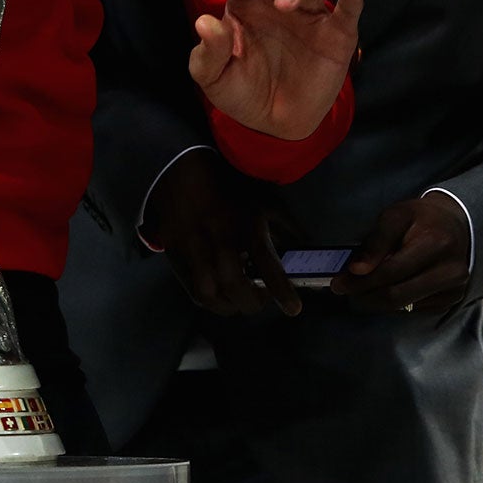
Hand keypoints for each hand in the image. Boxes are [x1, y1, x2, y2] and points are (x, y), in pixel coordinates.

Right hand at [141, 148, 299, 316]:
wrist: (183, 174)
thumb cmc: (229, 189)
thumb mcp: (263, 201)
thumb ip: (287, 226)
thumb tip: (308, 246)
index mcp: (245, 222)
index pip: (266, 263)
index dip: (281, 290)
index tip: (294, 309)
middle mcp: (220, 237)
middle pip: (235, 284)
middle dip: (252, 302)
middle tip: (261, 300)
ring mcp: (193, 247)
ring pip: (209, 293)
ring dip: (229, 305)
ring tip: (239, 301)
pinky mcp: (175, 255)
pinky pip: (191, 289)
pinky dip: (209, 300)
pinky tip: (220, 294)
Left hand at [189, 0, 361, 138]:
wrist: (273, 124)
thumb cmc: (241, 90)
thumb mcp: (214, 78)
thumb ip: (209, 53)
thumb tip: (204, 23)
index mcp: (246, 4)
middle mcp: (277, 2)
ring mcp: (309, 17)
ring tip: (284, 4)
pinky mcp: (336, 36)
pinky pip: (348, 11)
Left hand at [330, 191, 470, 312]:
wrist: (456, 225)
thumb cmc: (421, 218)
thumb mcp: (396, 216)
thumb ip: (375, 242)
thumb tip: (356, 270)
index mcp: (435, 244)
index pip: (390, 272)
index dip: (361, 281)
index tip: (339, 284)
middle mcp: (449, 271)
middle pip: (396, 296)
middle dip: (365, 295)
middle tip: (347, 290)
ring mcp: (454, 289)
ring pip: (404, 307)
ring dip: (378, 301)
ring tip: (364, 288)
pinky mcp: (453, 300)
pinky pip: (415, 309)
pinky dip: (397, 302)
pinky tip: (390, 286)